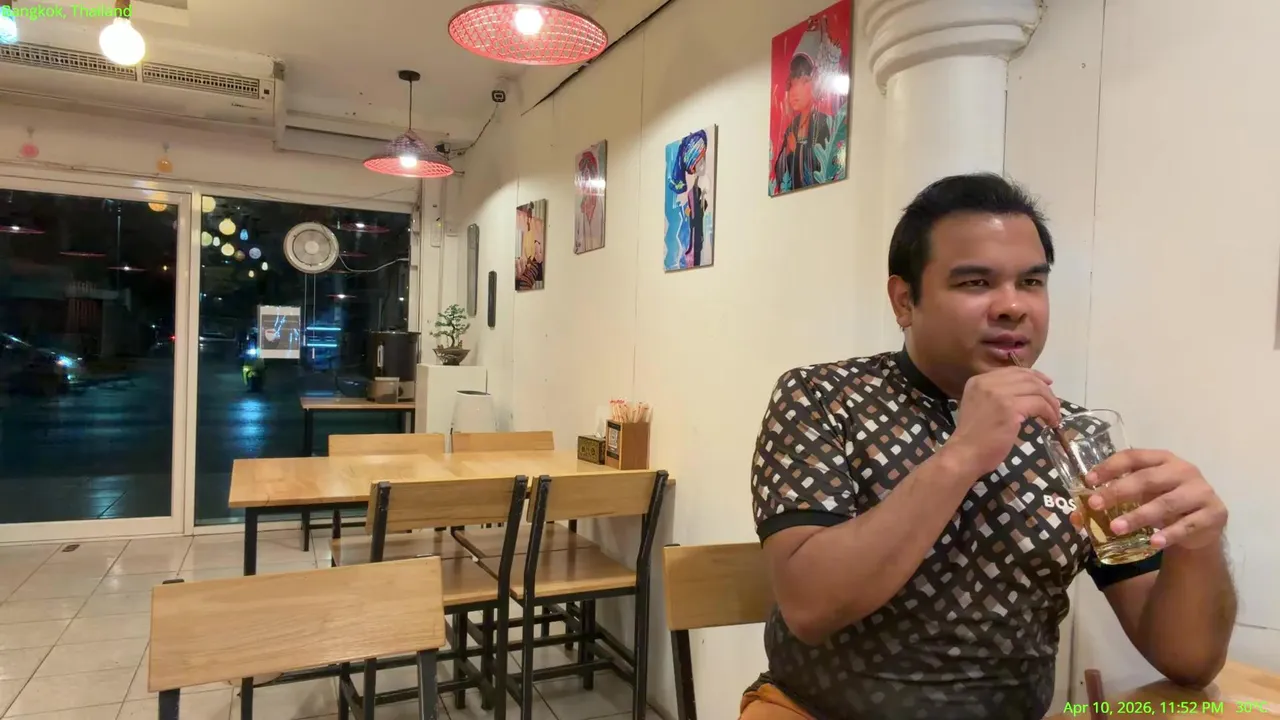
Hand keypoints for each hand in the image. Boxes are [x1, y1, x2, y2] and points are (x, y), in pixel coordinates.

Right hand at [948, 367, 1060, 474]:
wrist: (964, 454)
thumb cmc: (973, 437)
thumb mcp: (980, 406)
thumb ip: (995, 395)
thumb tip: (1024, 393)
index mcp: (978, 381)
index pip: (1013, 371)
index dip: (1034, 375)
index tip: (1047, 384)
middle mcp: (988, 383)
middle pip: (1026, 377)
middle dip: (1045, 389)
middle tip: (1054, 403)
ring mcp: (999, 394)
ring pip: (1035, 389)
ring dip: (1050, 402)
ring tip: (1054, 415)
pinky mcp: (1010, 408)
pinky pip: (1039, 404)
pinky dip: (1050, 412)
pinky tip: (1051, 422)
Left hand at [1075, 450, 1226, 550]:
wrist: (1201, 525)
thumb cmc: (1162, 503)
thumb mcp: (1138, 498)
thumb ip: (1111, 502)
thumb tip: (1075, 516)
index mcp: (1162, 459)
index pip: (1134, 456)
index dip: (1111, 466)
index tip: (1089, 481)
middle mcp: (1184, 470)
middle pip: (1147, 478)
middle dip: (1118, 491)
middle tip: (1095, 505)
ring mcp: (1201, 492)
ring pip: (1166, 503)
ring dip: (1139, 516)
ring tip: (1116, 528)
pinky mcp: (1213, 514)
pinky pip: (1188, 525)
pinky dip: (1170, 534)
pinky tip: (1153, 543)